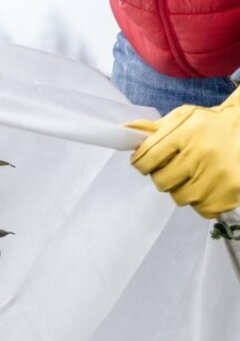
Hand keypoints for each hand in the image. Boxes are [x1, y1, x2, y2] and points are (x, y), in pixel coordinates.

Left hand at [127, 86, 239, 218]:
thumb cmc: (210, 126)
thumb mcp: (183, 119)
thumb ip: (153, 129)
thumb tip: (124, 130)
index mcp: (187, 132)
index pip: (146, 159)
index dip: (142, 162)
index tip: (148, 161)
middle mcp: (201, 154)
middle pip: (160, 182)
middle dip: (164, 175)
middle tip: (178, 165)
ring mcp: (216, 176)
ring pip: (179, 197)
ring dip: (183, 188)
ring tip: (197, 173)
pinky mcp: (227, 194)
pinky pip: (200, 209)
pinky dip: (201, 200)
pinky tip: (210, 184)